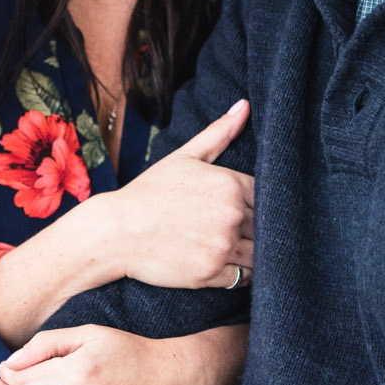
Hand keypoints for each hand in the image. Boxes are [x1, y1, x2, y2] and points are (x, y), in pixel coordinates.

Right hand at [102, 99, 254, 290]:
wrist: (116, 231)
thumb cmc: (149, 192)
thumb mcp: (184, 157)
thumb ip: (219, 133)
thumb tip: (245, 106)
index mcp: (230, 184)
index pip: (269, 196)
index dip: (258, 203)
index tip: (245, 208)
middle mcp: (231, 215)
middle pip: (267, 226)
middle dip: (258, 229)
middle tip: (238, 230)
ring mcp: (222, 246)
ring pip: (260, 254)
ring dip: (252, 252)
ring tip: (233, 247)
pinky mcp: (211, 273)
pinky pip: (244, 278)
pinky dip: (241, 273)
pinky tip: (225, 262)